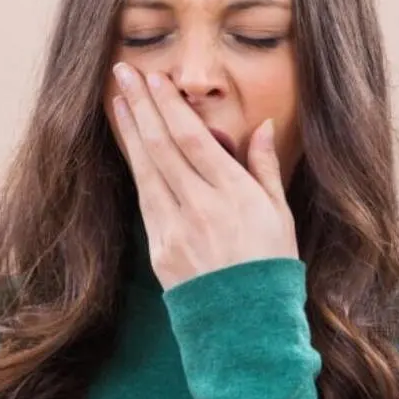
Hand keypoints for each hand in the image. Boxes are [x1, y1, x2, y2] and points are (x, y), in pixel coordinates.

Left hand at [110, 62, 298, 289]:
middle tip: (125, 72)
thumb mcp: (280, 215)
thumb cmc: (271, 268)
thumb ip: (265, 168)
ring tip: (118, 100)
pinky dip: (136, 167)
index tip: (156, 78)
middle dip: (142, 106)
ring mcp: (176, 230)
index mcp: (235, 196)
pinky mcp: (160, 250)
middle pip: (163, 146)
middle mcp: (202, 208)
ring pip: (147, 169)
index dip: (170, 105)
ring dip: (131, 131)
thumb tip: (262, 127)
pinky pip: (145, 199)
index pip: (193, 139)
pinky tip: (130, 147)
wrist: (247, 326)